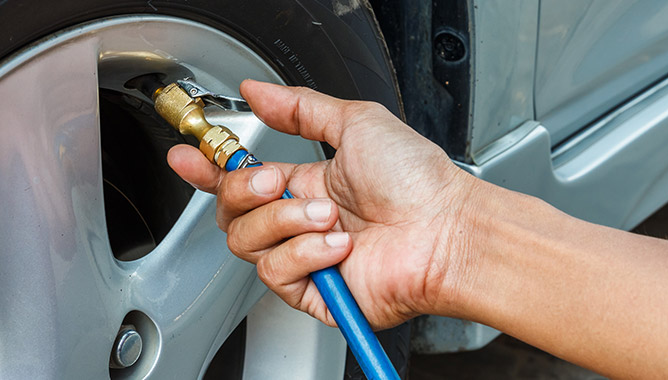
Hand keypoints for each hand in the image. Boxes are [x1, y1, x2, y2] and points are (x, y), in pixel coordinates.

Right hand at [167, 80, 477, 328]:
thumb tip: (258, 91)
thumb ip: (300, 108)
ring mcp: (306, 258)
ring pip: (246, 242)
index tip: (187, 155)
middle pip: (231, 212)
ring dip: (285, 222)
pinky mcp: (313, 292)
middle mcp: (300, 222)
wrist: (447, 230)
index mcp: (306, 184)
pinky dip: (305, 254)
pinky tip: (337, 248)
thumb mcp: (356, 123)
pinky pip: (276, 273)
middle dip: (244, 190)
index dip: (208, 169)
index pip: (240, 179)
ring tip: (329, 216)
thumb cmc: (417, 181)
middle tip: (278, 180)